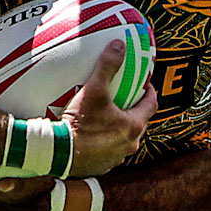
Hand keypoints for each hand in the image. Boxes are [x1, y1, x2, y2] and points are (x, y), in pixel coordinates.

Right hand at [61, 40, 156, 176]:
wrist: (59, 152)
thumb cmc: (80, 122)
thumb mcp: (94, 89)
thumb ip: (107, 66)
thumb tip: (118, 44)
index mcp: (133, 126)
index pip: (151, 105)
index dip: (149, 92)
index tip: (144, 83)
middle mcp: (129, 144)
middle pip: (138, 122)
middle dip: (134, 109)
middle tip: (125, 97)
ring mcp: (116, 158)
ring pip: (123, 139)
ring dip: (119, 128)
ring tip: (107, 116)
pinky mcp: (101, 166)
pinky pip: (108, 151)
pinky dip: (105, 142)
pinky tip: (92, 134)